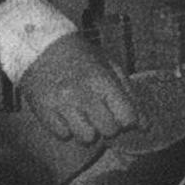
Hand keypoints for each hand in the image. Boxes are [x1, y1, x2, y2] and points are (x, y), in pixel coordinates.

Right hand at [17, 32, 137, 146]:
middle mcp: (82, 94)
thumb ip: (128, 94)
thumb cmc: (80, 56)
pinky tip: (65, 114)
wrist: (39, 46)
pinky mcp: (43, 111)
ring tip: (82, 117)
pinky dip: (67, 128)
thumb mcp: (109, 66)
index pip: (127, 117)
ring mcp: (61, 104)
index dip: (127, 119)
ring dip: (88, 130)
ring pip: (86, 138)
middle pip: (109, 130)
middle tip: (100, 114)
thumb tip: (145, 125)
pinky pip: (63, 135)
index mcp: (101, 80)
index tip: (120, 114)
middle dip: (108, 125)